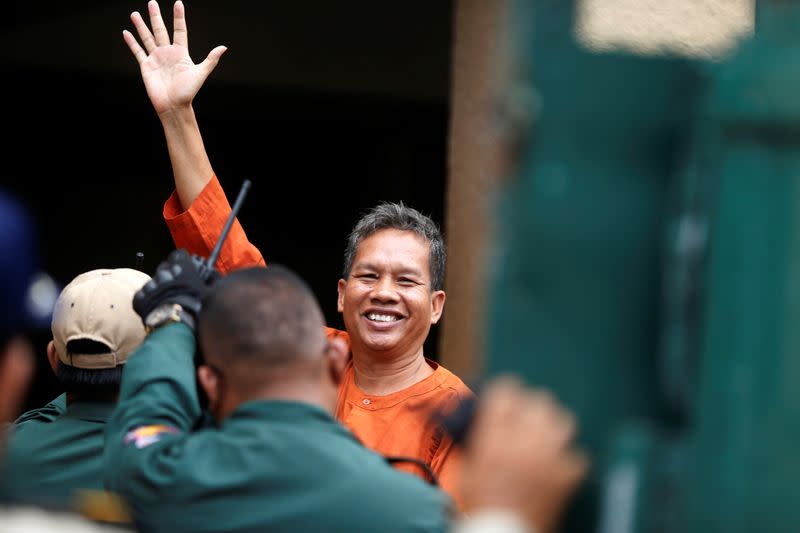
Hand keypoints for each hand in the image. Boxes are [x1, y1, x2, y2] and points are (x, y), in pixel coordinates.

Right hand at [123, 1, 226, 114]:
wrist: (174, 106)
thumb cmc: (188, 92)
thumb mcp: (200, 73)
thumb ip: (210, 60)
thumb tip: (224, 47)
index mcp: (181, 53)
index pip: (180, 30)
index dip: (178, 17)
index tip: (178, 3)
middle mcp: (168, 53)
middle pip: (160, 30)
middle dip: (156, 17)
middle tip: (152, 2)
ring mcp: (156, 58)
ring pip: (147, 38)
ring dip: (141, 26)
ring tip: (135, 14)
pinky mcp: (146, 66)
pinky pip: (138, 52)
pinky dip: (132, 43)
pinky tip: (126, 32)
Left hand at [133, 249, 217, 330]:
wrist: (177, 325)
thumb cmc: (197, 308)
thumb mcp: (209, 291)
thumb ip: (210, 280)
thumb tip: (214, 275)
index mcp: (182, 267)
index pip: (178, 254)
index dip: (180, 261)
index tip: (183, 268)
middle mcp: (164, 272)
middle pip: (164, 268)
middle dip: (168, 276)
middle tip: (176, 289)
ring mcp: (150, 285)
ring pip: (153, 283)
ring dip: (158, 290)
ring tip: (166, 303)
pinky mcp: (140, 298)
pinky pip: (142, 296)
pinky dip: (147, 301)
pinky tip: (156, 309)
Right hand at [460, 377, 588, 532]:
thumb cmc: (481, 505)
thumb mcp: (468, 468)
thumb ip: (479, 440)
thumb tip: (483, 420)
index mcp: (495, 436)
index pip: (506, 391)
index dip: (505, 391)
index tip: (504, 395)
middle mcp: (525, 441)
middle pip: (538, 400)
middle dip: (530, 405)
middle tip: (524, 415)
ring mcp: (551, 458)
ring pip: (563, 420)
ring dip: (552, 425)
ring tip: (545, 434)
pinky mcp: (568, 476)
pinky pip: (577, 454)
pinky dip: (568, 459)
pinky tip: (557, 465)